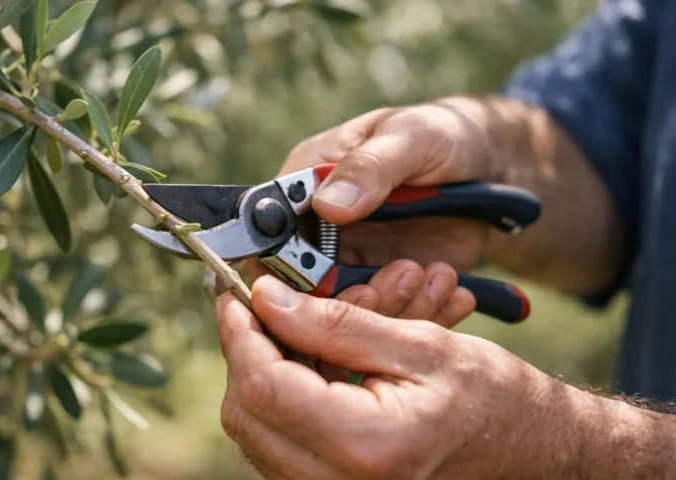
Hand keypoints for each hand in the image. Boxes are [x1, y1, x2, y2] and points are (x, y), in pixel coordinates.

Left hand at [217, 276, 575, 479]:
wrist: (531, 450)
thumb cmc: (493, 400)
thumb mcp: (418, 345)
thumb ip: (334, 323)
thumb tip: (267, 299)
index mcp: (364, 445)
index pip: (262, 386)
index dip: (240, 332)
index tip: (235, 292)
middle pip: (248, 412)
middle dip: (251, 348)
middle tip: (269, 302)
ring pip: (261, 426)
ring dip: (276, 365)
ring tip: (320, 323)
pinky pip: (285, 437)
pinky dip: (295, 390)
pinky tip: (328, 354)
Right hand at [246, 99, 501, 320]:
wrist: (495, 167)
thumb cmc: (445, 135)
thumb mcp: (412, 138)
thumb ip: (370, 168)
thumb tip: (327, 206)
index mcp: (306, 181)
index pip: (269, 232)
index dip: (283, 263)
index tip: (320, 278)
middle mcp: (317, 229)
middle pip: (300, 284)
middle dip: (345, 294)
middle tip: (398, 279)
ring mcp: (350, 262)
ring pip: (344, 310)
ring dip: (389, 305)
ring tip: (434, 276)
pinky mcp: (384, 287)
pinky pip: (385, 316)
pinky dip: (417, 312)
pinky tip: (449, 288)